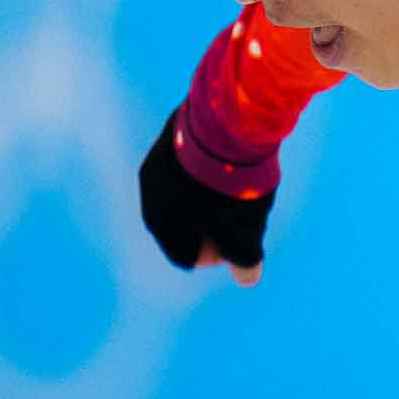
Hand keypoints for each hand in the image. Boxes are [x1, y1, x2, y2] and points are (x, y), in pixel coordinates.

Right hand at [140, 105, 274, 288]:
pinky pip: (190, 162)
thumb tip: (249, 279)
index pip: (184, 254)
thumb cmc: (232, 184)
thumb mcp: (243, 229)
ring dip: (208, 196)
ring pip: (184, 189)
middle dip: (211, 226)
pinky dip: (208, 170)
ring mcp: (158, 156)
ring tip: (240, 190)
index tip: (238, 247)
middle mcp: (150, 188)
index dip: (214, 257)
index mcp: (158, 219)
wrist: (227, 119)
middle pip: (182, 221)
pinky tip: (233, 163)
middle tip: (242, 219)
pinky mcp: (173, 131)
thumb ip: (243, 257)